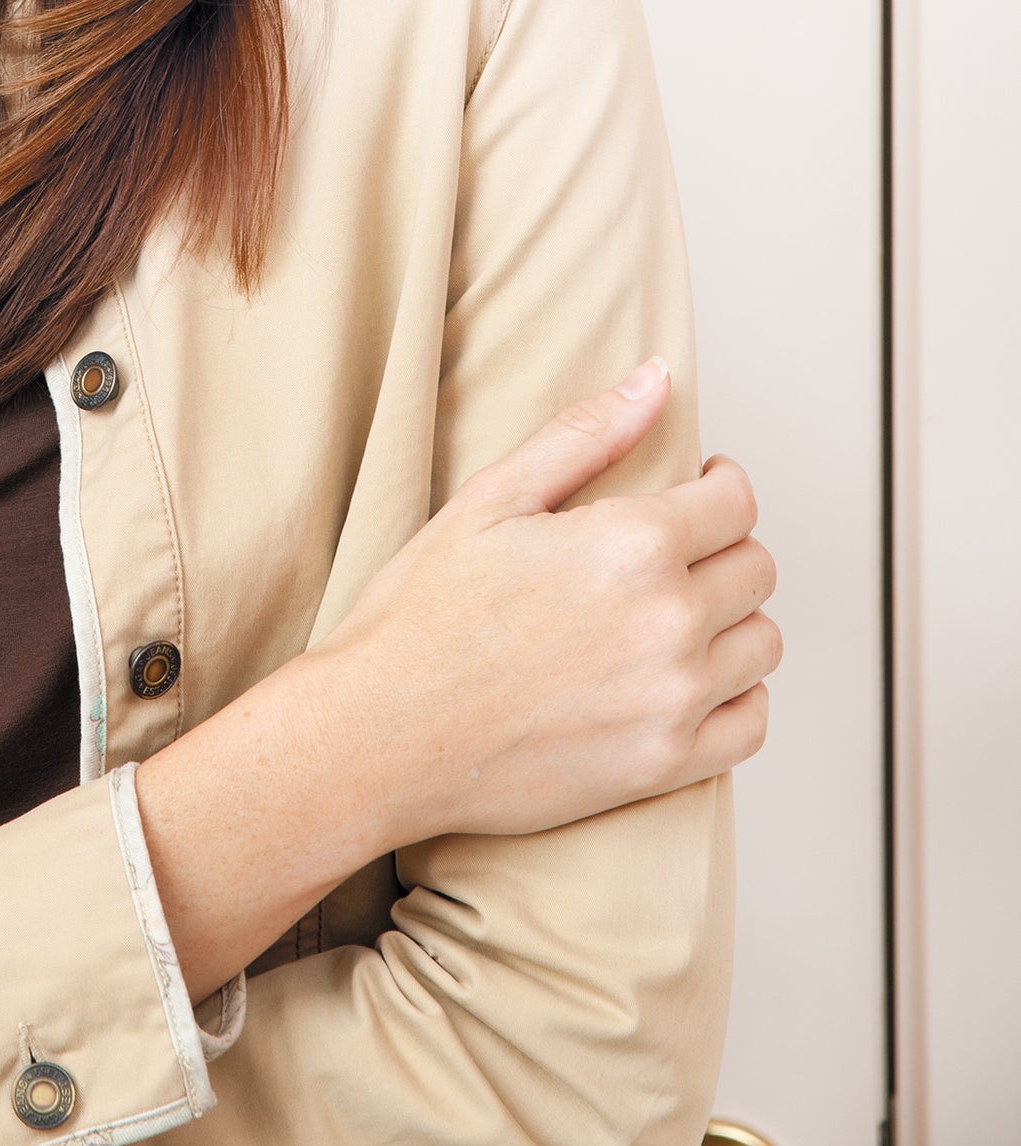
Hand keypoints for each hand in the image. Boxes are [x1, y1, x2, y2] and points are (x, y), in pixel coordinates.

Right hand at [139, 356, 777, 997]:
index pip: (735, 503)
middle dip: (724, 547)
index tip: (699, 489)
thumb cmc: (424, 613)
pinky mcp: (665, 765)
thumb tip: (656, 379)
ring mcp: (673, 699)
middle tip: (677, 550)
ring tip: (678, 610)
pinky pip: (751, 724)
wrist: (383, 733)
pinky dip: (737, 696)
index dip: (721, 486)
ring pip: (763, 643)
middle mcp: (668, 621)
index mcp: (631, 544)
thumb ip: (586, 434)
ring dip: (733, 620)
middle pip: (756, 569)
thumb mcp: (493, 498)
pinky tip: (692, 678)